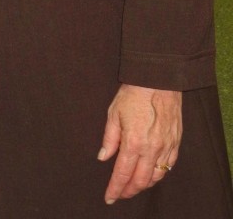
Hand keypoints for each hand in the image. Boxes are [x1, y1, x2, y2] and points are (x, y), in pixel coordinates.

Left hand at [98, 84, 181, 203]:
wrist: (158, 81)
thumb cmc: (134, 94)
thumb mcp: (113, 113)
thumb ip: (109, 139)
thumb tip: (103, 158)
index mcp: (133, 142)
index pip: (123, 174)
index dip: (115, 188)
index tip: (109, 197)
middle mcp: (151, 149)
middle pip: (141, 181)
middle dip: (129, 190)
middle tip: (120, 193)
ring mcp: (165, 147)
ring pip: (156, 177)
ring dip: (144, 185)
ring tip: (134, 185)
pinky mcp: (175, 143)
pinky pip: (168, 166)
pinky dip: (158, 175)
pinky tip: (151, 174)